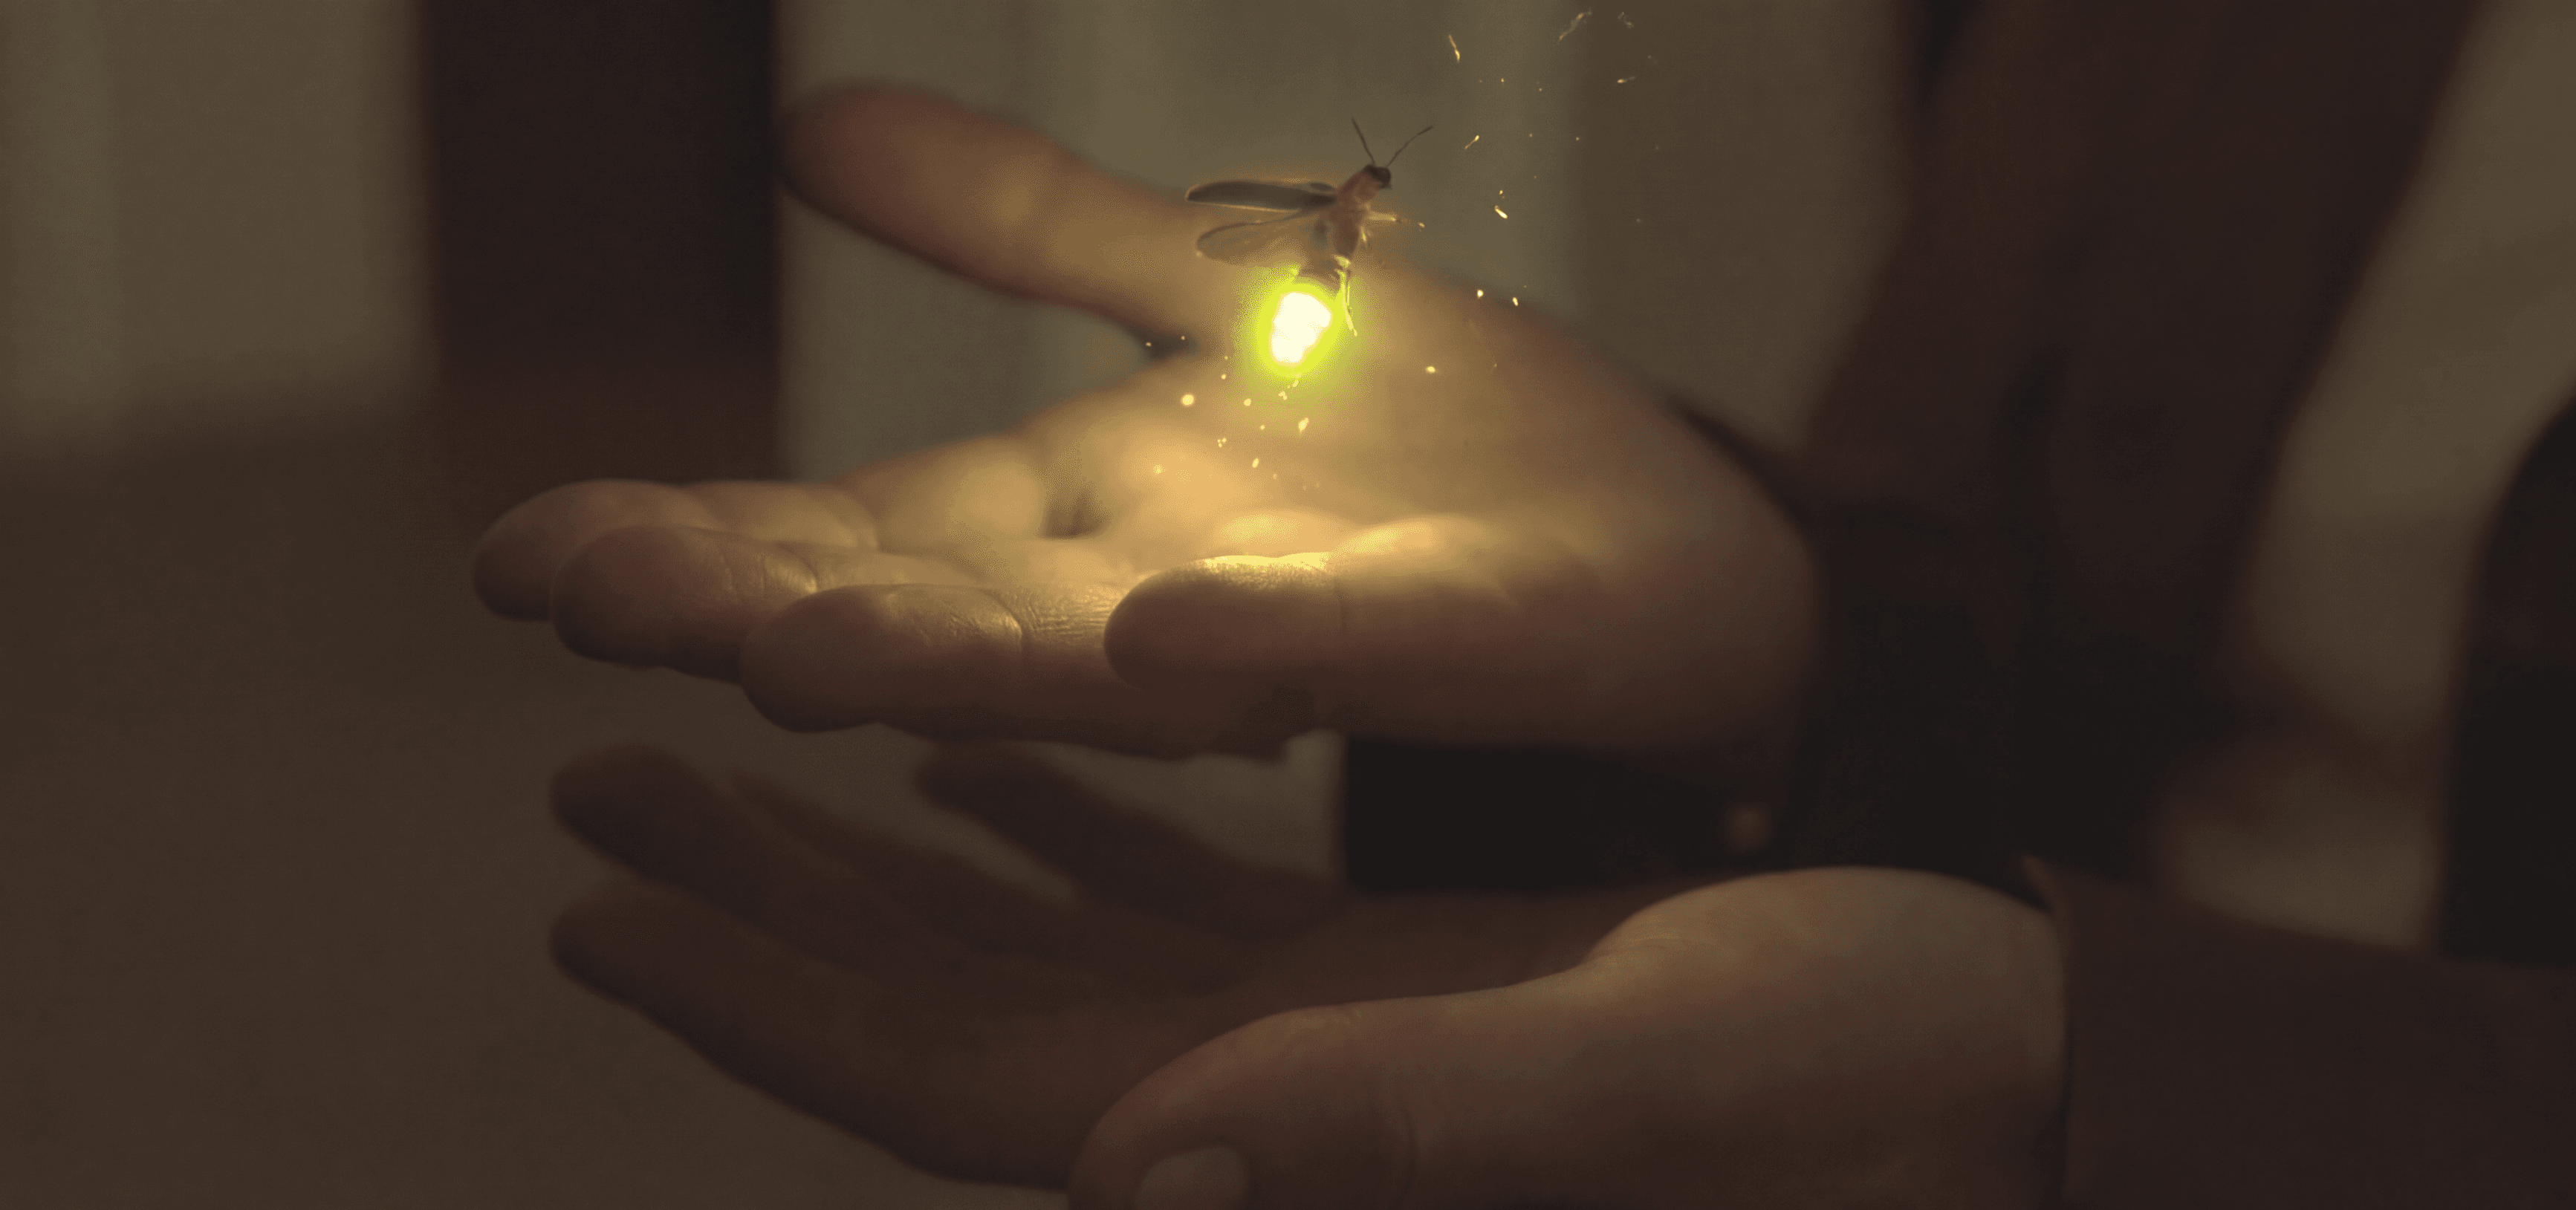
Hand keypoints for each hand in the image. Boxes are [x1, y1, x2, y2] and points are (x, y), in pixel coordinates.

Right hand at [472, 87, 1813, 757]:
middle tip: (588, 606)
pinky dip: (1252, 642)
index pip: (842, 543)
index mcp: (1068, 525)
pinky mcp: (1459, 639)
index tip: (522, 556)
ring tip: (798, 655)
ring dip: (947, 662)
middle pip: (921, 618)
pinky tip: (1159, 634)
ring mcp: (1294, 630)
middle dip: (756, 614)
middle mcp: (1141, 603)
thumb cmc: (1422, 439)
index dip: (689, 551)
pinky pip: (1355, 644)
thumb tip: (811, 131)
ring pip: (1092, 666)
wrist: (1659, 534)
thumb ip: (1027, 230)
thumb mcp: (1200, 295)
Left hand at [548, 744, 2065, 1208]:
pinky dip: (1061, 830)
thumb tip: (1137, 1163)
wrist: (1978, 1067)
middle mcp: (1262, 1098)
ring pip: (1037, 952)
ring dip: (877, 859)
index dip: (765, 1009)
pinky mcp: (1392, 974)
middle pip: (948, 1016)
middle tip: (596, 785)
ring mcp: (1317, 1038)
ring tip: (736, 756)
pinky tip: (988, 762)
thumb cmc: (1846, 1080)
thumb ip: (1392, 1118)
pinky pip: (1172, 907)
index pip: (956, 1089)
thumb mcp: (1630, 1069)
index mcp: (1283, 1127)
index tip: (588, 910)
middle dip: (765, 914)